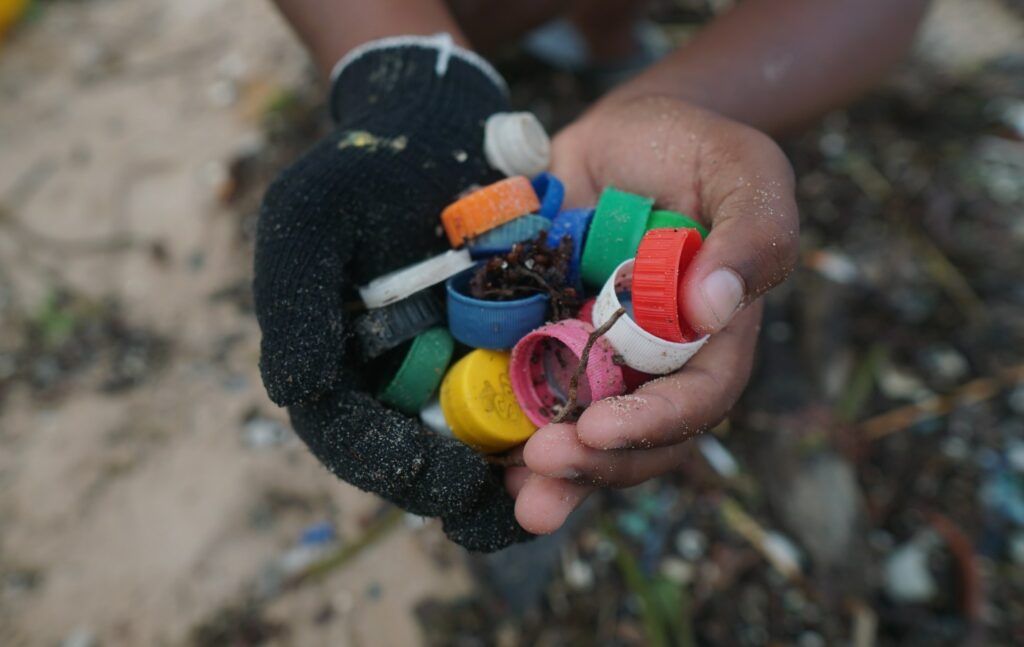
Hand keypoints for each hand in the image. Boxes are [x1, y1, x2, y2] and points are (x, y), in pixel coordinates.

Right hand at [253, 38, 531, 550]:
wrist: (435, 129)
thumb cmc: (360, 171)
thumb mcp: (310, 221)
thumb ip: (295, 305)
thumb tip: (295, 393)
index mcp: (340, 369)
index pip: (356, 440)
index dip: (398, 469)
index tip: (447, 481)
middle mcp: (397, 383)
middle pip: (423, 461)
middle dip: (467, 493)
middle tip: (515, 506)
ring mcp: (456, 369)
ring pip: (484, 442)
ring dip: (520, 473)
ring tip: (561, 484)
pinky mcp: (513, 346)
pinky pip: (536, 395)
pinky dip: (560, 417)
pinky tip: (594, 430)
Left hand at [507, 95, 798, 532]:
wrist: (623, 136)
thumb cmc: (694, 149)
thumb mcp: (743, 170)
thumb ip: (754, 231)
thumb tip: (717, 304)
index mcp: (714, 336)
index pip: (697, 400)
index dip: (653, 424)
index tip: (599, 429)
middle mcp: (656, 362)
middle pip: (638, 439)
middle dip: (594, 465)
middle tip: (541, 467)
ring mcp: (599, 356)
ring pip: (585, 435)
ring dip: (553, 475)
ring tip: (516, 495)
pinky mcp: (548, 341)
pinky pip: (530, 397)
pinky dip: (508, 430)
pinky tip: (484, 455)